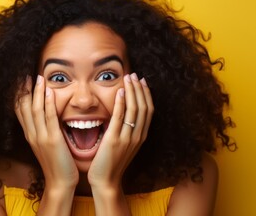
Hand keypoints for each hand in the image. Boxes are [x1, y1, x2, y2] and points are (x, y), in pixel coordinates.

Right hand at [15, 75, 78, 189]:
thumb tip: (47, 118)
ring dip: (36, 93)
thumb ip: (44, 131)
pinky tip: (48, 92)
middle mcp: (32, 134)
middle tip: (25, 74)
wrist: (60, 182)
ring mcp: (41, 137)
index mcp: (31, 135)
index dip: (20, 95)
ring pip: (35, 110)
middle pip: (24, 108)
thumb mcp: (46, 145)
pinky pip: (49, 118)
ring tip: (38, 78)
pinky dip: (47, 104)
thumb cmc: (56, 164)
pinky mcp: (53, 140)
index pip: (21, 111)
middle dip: (24, 90)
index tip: (21, 81)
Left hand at [88, 73, 153, 190]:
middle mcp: (138, 136)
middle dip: (140, 89)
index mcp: (141, 136)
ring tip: (128, 78)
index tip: (142, 81)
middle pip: (144, 107)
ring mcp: (128, 138)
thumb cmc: (112, 163)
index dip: (146, 94)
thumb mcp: (125, 145)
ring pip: (135, 109)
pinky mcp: (114, 140)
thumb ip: (127, 130)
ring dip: (132, 91)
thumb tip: (124, 114)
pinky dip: (122, 103)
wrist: (106, 181)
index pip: (148, 110)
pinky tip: (120, 92)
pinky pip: (120, 117)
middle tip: (134, 75)